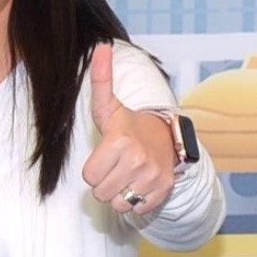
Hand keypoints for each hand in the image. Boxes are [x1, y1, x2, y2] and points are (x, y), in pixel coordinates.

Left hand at [79, 44, 177, 223]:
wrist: (167, 137)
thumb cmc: (129, 125)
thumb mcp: (109, 106)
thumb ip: (101, 80)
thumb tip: (101, 46)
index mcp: (119, 142)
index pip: (89, 176)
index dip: (94, 168)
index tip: (106, 155)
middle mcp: (137, 161)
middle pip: (100, 193)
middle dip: (105, 182)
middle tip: (116, 165)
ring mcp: (152, 178)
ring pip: (117, 204)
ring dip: (119, 193)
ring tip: (127, 174)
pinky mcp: (163, 191)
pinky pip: (136, 210)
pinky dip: (136, 200)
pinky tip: (139, 182)